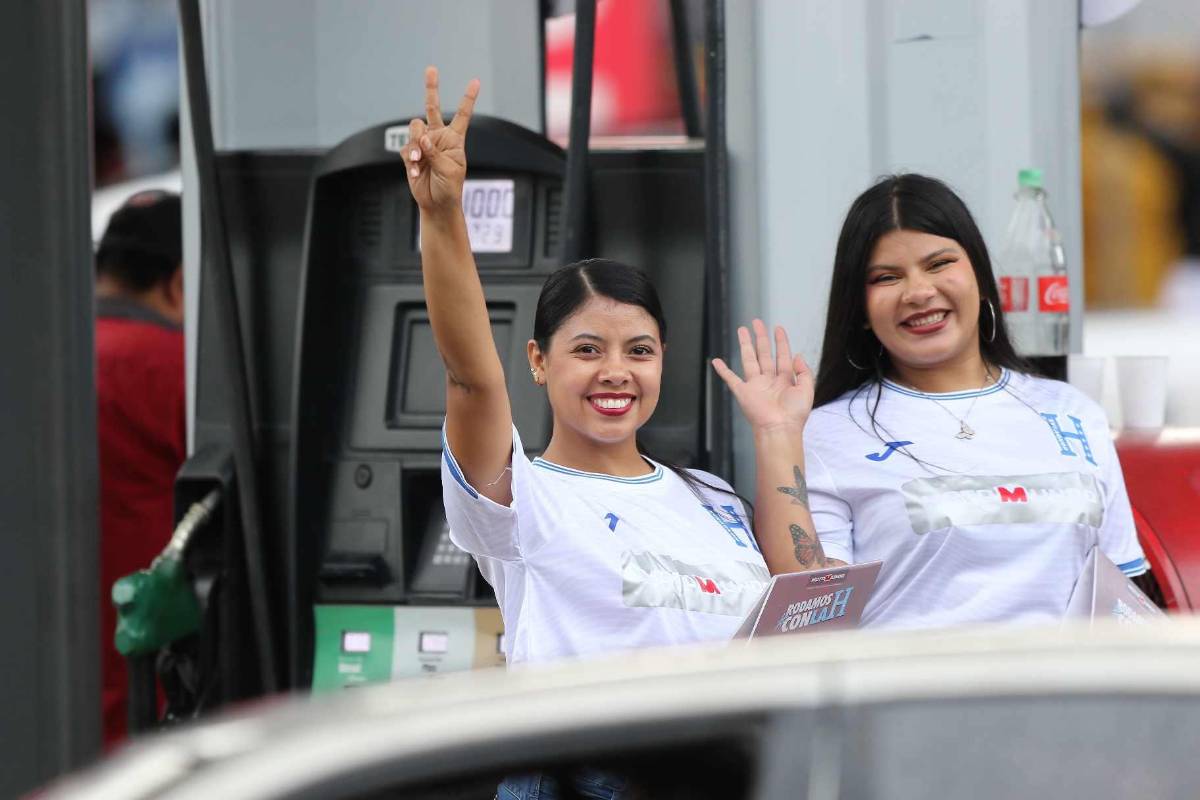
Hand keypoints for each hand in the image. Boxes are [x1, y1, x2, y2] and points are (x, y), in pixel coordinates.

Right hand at [402, 66, 479, 211]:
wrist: (437, 203)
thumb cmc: (450, 187)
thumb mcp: (449, 170)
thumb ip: (435, 152)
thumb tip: (422, 138)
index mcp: (455, 139)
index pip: (462, 115)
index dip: (468, 98)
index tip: (475, 81)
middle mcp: (439, 137)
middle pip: (432, 107)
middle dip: (431, 87)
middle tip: (431, 69)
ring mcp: (423, 144)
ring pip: (414, 128)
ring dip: (414, 144)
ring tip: (417, 160)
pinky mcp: (411, 153)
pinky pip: (406, 149)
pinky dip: (409, 159)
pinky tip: (415, 171)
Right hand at [711, 320, 812, 431]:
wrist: (779, 428)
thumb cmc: (794, 414)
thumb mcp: (807, 390)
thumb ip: (804, 372)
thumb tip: (798, 355)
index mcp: (785, 380)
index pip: (782, 355)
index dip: (781, 341)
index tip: (778, 328)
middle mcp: (769, 380)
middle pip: (764, 353)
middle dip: (761, 337)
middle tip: (757, 322)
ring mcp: (755, 385)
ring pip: (749, 359)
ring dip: (745, 345)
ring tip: (742, 330)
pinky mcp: (743, 392)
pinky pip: (731, 379)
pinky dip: (723, 370)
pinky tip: (716, 361)